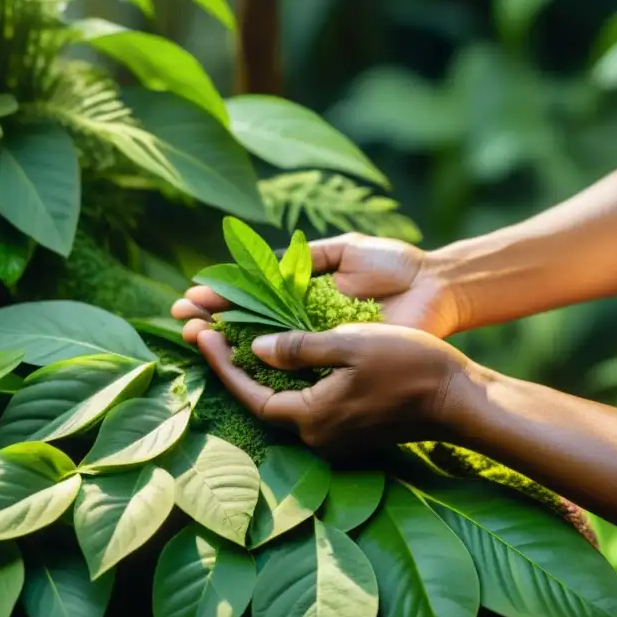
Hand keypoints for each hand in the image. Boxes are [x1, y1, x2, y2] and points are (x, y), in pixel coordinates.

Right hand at [171, 233, 462, 341]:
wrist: (436, 287)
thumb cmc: (395, 266)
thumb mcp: (345, 251)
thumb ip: (307, 258)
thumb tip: (262, 269)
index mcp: (305, 295)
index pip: (253, 298)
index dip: (221, 298)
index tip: (191, 297)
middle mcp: (307, 324)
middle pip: (250, 326)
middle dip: (213, 322)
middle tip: (180, 320)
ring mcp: (321, 345)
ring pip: (265, 348)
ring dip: (228, 343)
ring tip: (194, 336)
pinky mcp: (339, 362)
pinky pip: (298, 364)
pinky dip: (266, 362)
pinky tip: (236, 356)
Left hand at [194, 323, 472, 454]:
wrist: (458, 399)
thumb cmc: (408, 366)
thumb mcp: (349, 343)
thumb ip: (299, 348)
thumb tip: (256, 348)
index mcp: (312, 418)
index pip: (250, 394)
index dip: (222, 364)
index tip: (201, 334)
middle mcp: (318, 436)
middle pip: (262, 401)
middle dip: (235, 367)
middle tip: (211, 331)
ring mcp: (337, 438)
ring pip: (286, 402)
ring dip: (262, 373)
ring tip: (240, 338)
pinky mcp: (353, 430)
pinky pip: (309, 403)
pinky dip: (292, 379)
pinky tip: (287, 355)